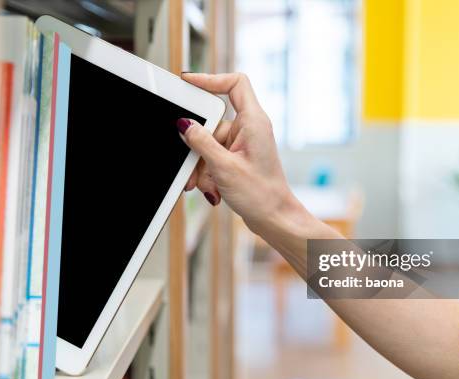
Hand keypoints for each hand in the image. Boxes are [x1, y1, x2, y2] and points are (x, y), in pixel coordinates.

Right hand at [177, 72, 297, 234]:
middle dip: (198, 147)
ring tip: (205, 186)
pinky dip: (208, 172)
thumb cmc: (261, 195)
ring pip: (209, 144)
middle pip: (212, 122)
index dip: (211, 79)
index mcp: (254, 122)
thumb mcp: (223, 167)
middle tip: (192, 165)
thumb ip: (201, 143)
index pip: (235, 84)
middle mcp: (250, 129)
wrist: (274, 219)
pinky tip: (211, 189)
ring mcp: (244, 144)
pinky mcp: (238, 158)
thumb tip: (184, 125)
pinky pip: (214, 157)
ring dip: (202, 166)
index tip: (188, 83)